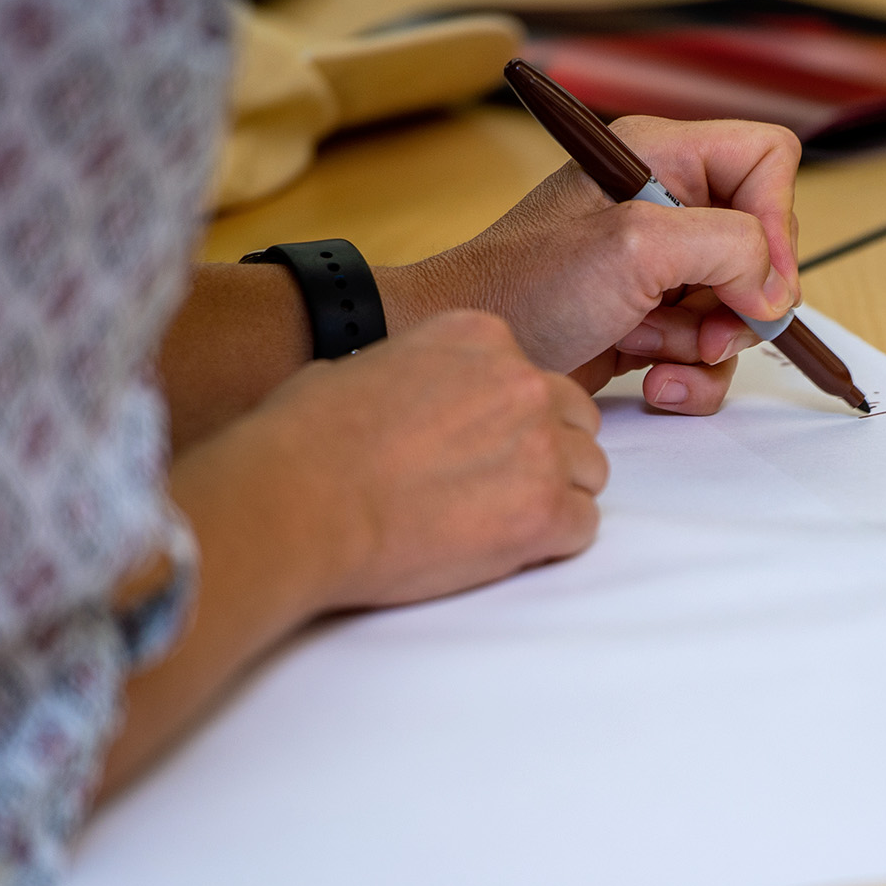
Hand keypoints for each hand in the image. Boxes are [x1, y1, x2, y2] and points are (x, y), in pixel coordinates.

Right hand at [176, 310, 607, 614]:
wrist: (297, 504)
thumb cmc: (306, 441)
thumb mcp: (366, 367)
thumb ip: (420, 373)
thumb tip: (413, 396)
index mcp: (480, 336)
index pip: (533, 376)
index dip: (508, 420)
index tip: (473, 447)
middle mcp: (522, 380)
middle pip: (574, 420)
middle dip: (545, 454)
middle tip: (493, 489)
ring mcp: (539, 445)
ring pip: (589, 472)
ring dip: (554, 497)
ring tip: (494, 522)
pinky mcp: (544, 511)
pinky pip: (583, 525)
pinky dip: (551, 542)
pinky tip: (503, 549)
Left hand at [384, 117, 802, 414]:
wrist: (476, 358)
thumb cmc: (523, 287)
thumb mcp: (632, 248)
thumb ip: (725, 247)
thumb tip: (774, 287)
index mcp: (659, 157)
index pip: (766, 159)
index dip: (778, 217)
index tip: (760, 277)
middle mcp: (665, 205)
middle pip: (762, 244)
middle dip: (743, 298)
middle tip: (709, 329)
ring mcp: (659, 268)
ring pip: (741, 306)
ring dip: (713, 345)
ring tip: (661, 357)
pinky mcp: (650, 321)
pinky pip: (708, 349)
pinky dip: (692, 374)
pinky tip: (652, 382)